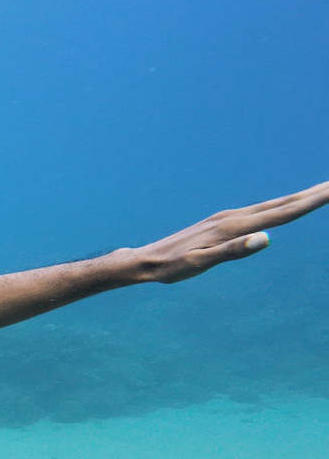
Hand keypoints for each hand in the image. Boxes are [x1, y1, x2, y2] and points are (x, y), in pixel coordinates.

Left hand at [135, 179, 328, 283]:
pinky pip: (258, 211)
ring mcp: (227, 218)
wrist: (147, 260)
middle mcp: (233, 217)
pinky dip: (278, 206)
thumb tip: (265, 238)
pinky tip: (282, 208)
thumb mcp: (201, 263)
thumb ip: (233, 251)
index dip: (312, 201)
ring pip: (271, 205)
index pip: (282, 212)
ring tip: (321, 191)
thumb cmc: (173, 267)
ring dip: (298, 197)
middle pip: (282, 203)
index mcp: (233, 226)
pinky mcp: (221, 223)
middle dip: (313, 193)